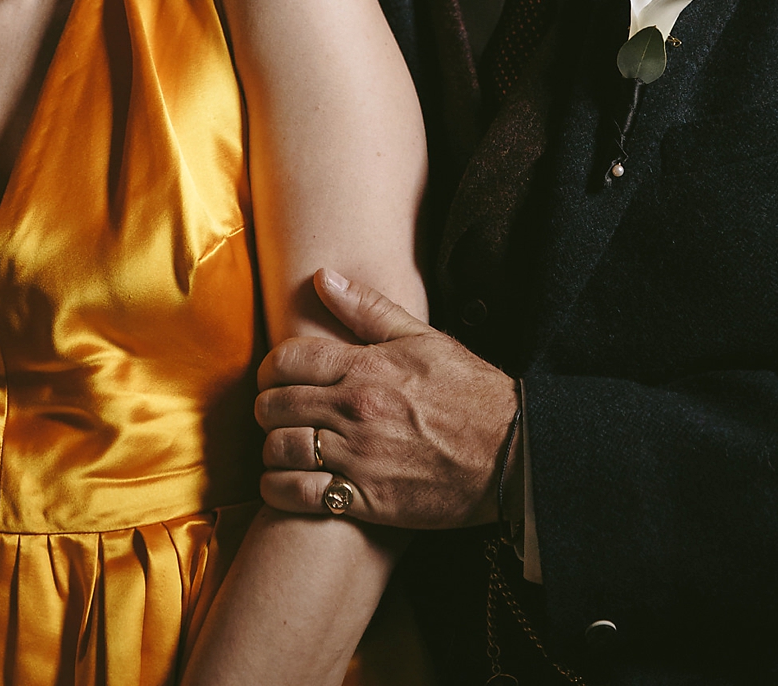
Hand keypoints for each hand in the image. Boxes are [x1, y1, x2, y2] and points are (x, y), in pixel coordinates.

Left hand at [255, 269, 517, 529]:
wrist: (511, 452)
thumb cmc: (468, 391)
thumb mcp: (422, 338)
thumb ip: (367, 308)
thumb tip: (322, 276)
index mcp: (365, 367)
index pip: (287, 360)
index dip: (268, 369)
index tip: (271, 377)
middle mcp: (355, 410)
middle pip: (275, 404)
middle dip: (266, 407)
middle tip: (273, 412)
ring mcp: (359, 458)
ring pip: (280, 450)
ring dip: (270, 449)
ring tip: (279, 447)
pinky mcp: (367, 501)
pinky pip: (299, 495)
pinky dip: (278, 490)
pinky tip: (281, 484)